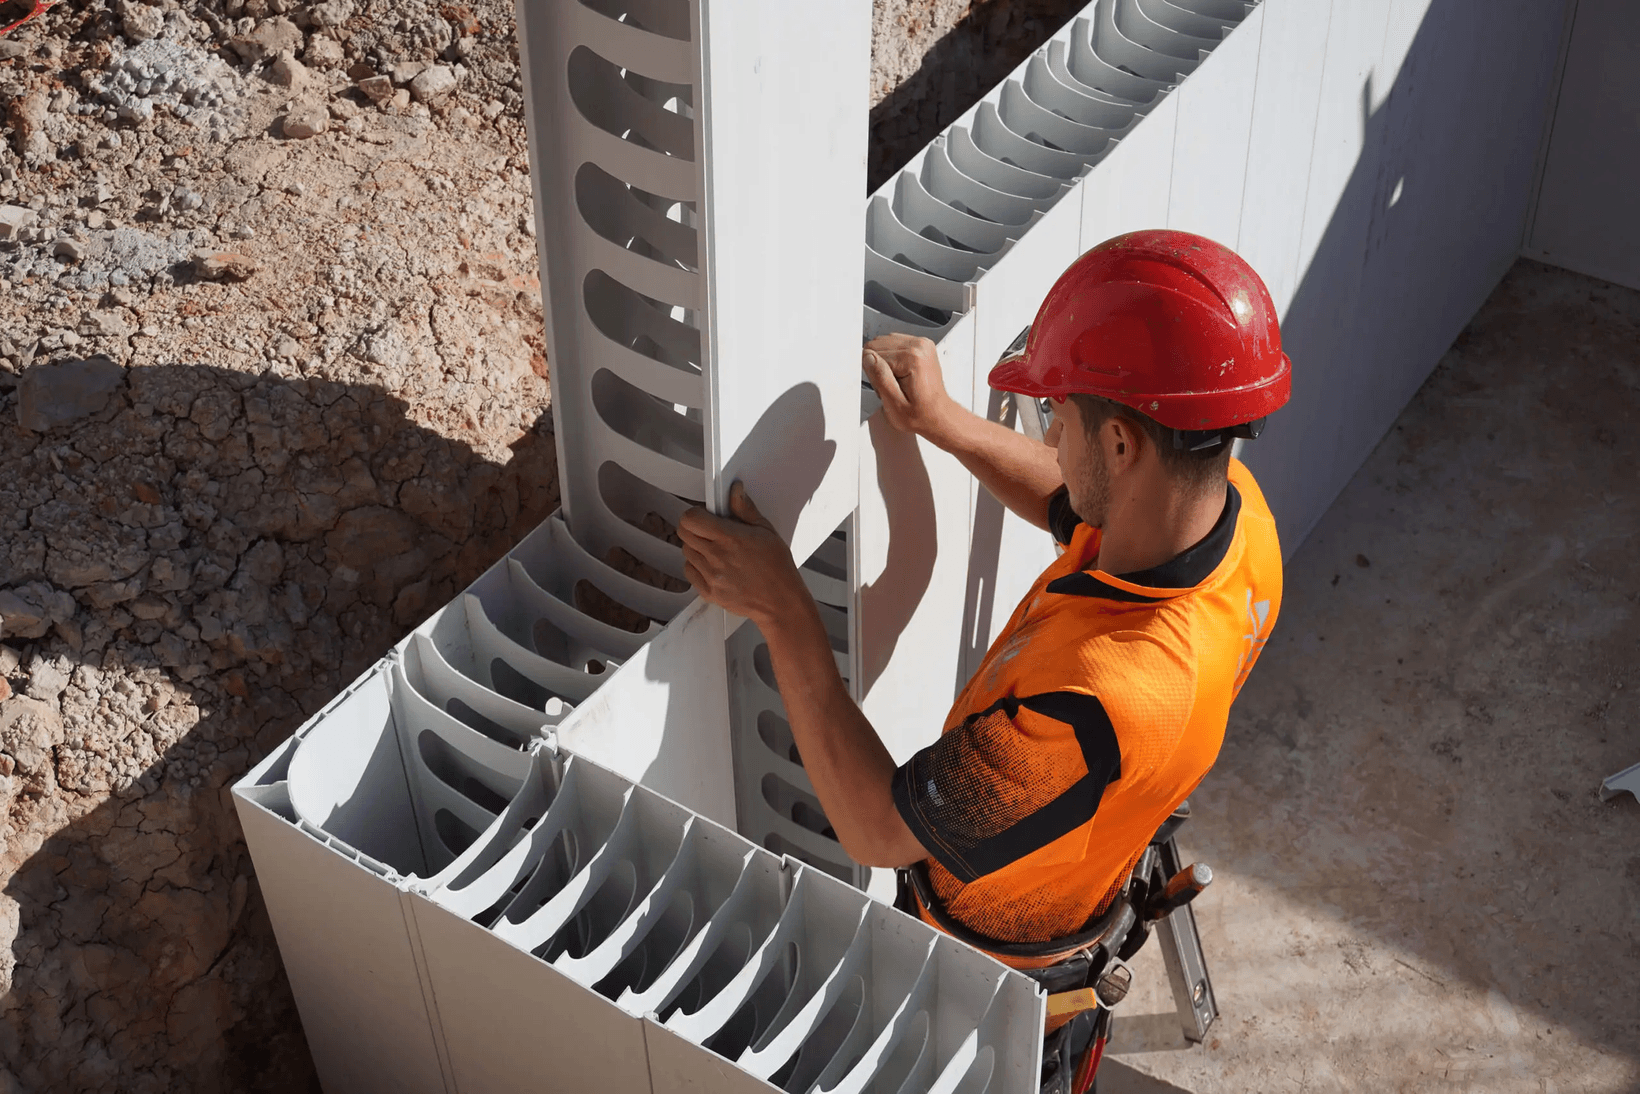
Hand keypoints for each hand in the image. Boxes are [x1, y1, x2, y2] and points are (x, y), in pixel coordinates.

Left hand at [678, 483, 810, 625]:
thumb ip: (745, 509)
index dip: (695, 513)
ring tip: (716, 550)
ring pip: (686, 552)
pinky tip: (715, 566)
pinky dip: (697, 567)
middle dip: (694, 527)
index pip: (691, 518)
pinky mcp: (708, 592)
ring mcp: (711, 576)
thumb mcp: (766, 531)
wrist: (781, 602)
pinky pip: (689, 572)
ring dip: (696, 547)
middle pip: (684, 533)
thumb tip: (735, 491)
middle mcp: (717, 557)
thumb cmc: (777, 568)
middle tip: (710, 531)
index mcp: (730, 538)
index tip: (705, 515)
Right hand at [863, 333, 961, 443]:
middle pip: (877, 344)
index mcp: (913, 357)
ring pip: (884, 343)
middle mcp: (919, 346)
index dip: (873, 374)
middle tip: (891, 386)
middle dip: (878, 366)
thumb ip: (880, 378)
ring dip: (885, 362)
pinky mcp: (921, 345)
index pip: (872, 353)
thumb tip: (868, 357)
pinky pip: (894, 344)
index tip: (885, 387)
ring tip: (896, 381)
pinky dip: (892, 358)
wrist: (938, 415)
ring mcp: (922, 344)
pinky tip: (900, 374)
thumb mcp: (894, 405)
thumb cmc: (920, 415)